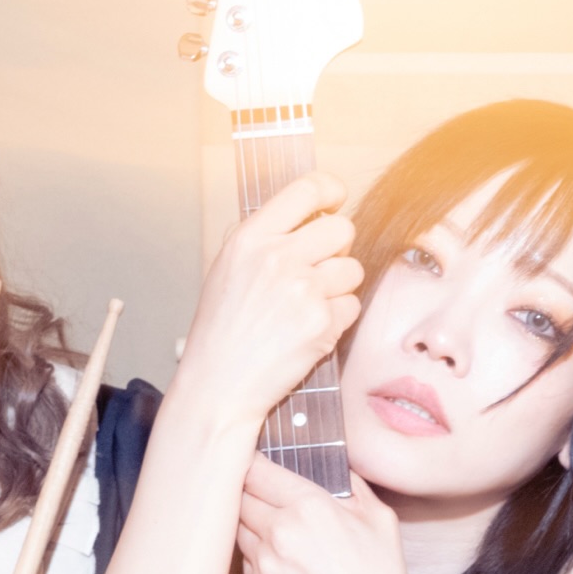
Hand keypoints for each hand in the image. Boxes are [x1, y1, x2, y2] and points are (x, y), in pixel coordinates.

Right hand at [173, 171, 360, 432]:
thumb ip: (265, 238)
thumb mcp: (227, 268)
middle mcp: (277, 258)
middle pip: (342, 228)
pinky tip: (310, 329)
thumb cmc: (221, 330)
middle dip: (337, 248)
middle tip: (320, 268)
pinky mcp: (322, 323)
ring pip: (354, 268)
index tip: (335, 199)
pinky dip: (338, 319)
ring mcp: (303, 290)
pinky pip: (353, 306)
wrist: (219, 384)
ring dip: (339, 286)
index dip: (330, 190)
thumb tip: (309, 214)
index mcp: (250, 238)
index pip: (306, 189)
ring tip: (309, 305)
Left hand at [234, 460, 416, 573]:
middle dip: (250, 492)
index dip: (252, 462)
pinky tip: (281, 561)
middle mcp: (279, 531)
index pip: (256, 469)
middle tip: (264, 495)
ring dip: (250, 523)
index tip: (255, 464)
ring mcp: (265, 563)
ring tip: (277, 531)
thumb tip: (332, 463)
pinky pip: (245, 560)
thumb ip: (350, 483)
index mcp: (308, 506)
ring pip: (237, 527)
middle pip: (239, 496)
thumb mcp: (379, 517)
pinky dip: (256, 554)